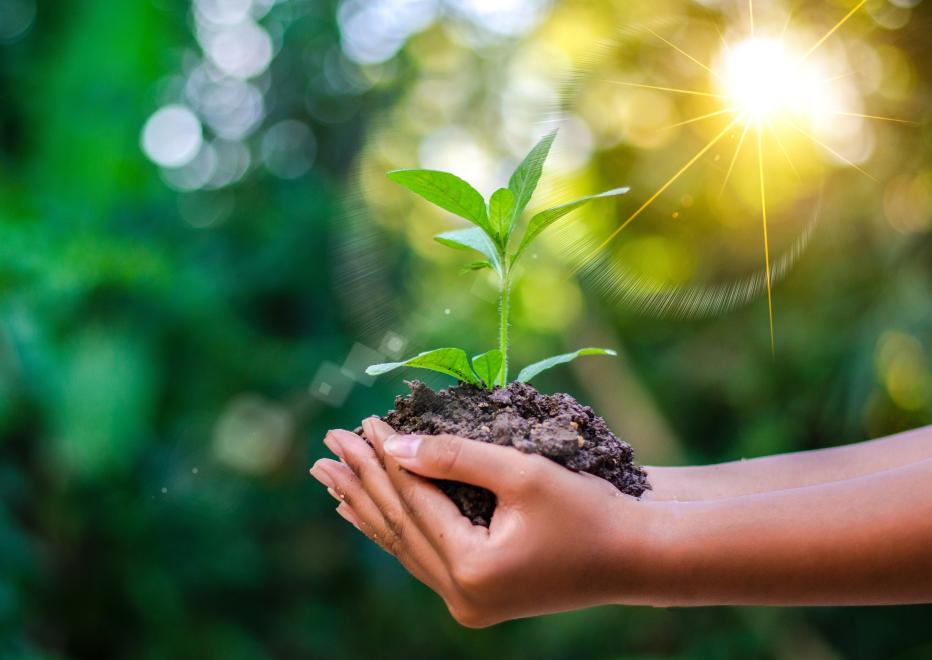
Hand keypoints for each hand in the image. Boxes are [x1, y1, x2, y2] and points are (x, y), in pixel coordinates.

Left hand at [309, 418, 668, 626]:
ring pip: (405, 546)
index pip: (413, 505)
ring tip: (330, 479)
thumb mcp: (522, 474)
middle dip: (361, 483)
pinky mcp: (477, 595)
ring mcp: (468, 602)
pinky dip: (395, 529)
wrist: (635, 557)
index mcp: (471, 571)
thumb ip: (454, 458)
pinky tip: (366, 514)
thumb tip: (393, 446)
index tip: (361, 423)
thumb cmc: (589, 510)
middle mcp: (461, 596)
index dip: (385, 460)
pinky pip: (422, 556)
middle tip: (327, 445)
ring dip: (368, 507)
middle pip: (398, 528)